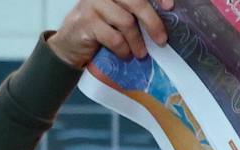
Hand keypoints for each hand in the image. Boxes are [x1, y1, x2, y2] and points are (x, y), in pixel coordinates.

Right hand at [47, 0, 170, 70]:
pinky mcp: (86, 22)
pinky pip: (114, 38)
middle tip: (161, 40)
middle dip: (152, 22)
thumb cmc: (99, 29)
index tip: (170, 6)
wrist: (69, 44)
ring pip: (126, 22)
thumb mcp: (118, 16)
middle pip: (136, 2)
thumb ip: (135, 12)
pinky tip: (124, 54)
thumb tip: (164, 21)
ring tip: (140, 53)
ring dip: (136, 42)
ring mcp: (93, 4)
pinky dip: (123, 49)